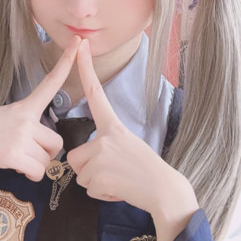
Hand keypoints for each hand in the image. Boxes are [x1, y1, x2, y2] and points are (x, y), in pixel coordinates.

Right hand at [0, 36, 79, 179]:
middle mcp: (25, 119)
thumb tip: (43, 147)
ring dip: (35, 165)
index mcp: (24, 107)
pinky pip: (37, 171)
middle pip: (56, 142)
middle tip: (27, 154)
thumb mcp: (5, 117)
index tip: (78, 42)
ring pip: (47, 159)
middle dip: (45, 154)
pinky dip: (30, 175)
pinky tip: (17, 168)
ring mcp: (20, 135)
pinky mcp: (13, 153)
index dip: (66, 62)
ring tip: (16, 159)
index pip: (50, 82)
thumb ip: (28, 125)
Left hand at [67, 40, 197, 240]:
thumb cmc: (147, 171)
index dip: (86, 69)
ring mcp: (101, 155)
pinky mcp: (98, 175)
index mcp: (114, 126)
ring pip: (80, 174)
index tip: (81, 46)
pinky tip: (119, 189)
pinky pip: (87, 188)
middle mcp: (105, 137)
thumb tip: (89, 159)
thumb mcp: (128, 147)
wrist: (164, 191)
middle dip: (88, 170)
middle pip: (75, 157)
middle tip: (114, 173)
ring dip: (95, 183)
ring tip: (119, 181)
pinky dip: (101, 194)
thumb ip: (106, 146)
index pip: (96, 93)